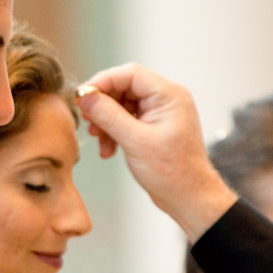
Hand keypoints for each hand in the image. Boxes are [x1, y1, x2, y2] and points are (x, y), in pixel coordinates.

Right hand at [77, 64, 237, 239]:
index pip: (130, 74)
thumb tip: (85, 96)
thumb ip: (109, 116)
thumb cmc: (172, 173)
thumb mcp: (135, 142)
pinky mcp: (153, 127)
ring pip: (123, 105)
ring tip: (99, 140)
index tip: (83, 97)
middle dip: (103, 105)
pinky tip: (108, 150)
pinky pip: (127, 120)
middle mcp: (166, 99)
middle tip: (87, 120)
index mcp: (169, 95)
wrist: (189, 198)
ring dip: (106, 121)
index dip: (103, 82)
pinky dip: (114, 132)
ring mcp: (160, 113)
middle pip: (124, 88)